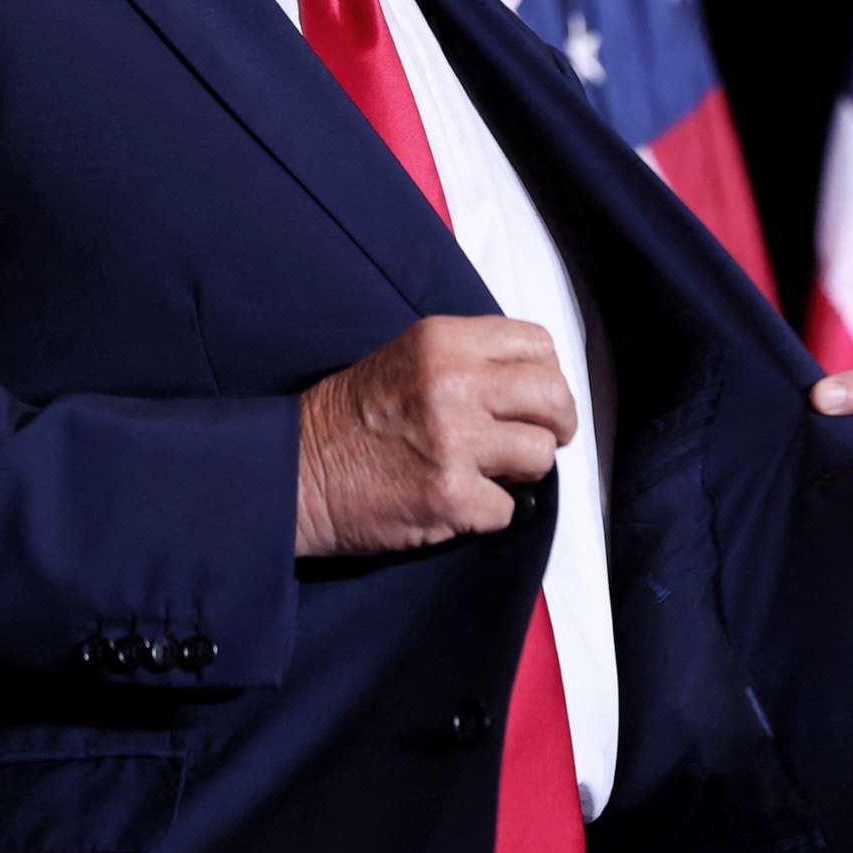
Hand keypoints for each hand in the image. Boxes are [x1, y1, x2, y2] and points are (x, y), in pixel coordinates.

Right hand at [294, 316, 577, 556]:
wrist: (295, 473)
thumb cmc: (354, 417)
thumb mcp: (410, 357)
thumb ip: (472, 360)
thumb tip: (538, 386)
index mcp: (444, 340)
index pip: (538, 344)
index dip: (547, 375)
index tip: (536, 399)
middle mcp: (454, 382)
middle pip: (553, 397)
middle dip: (557, 424)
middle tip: (540, 440)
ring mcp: (454, 440)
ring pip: (540, 455)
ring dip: (521, 472)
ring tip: (486, 472)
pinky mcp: (450, 495)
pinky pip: (509, 508)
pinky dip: (487, 512)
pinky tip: (454, 501)